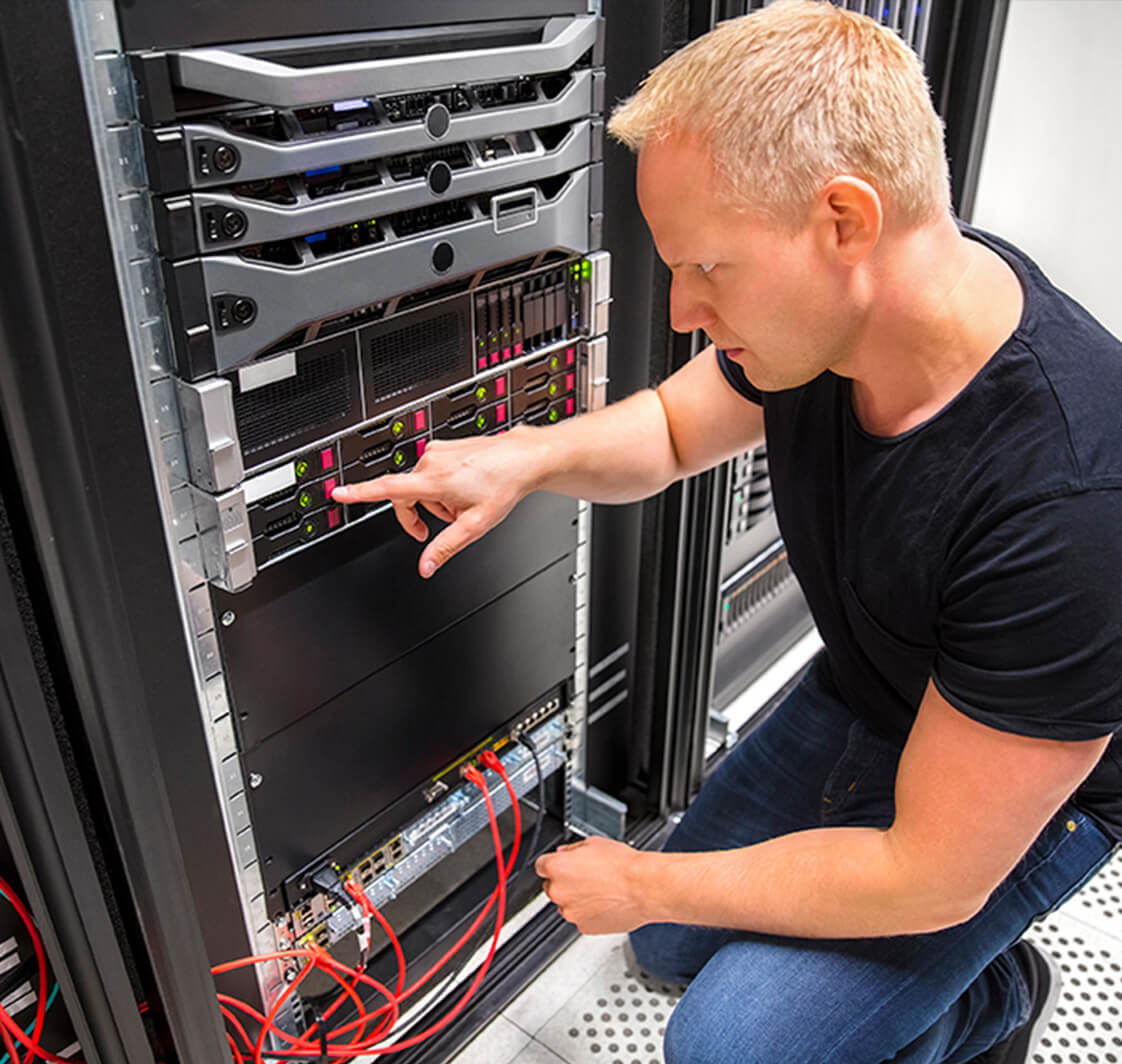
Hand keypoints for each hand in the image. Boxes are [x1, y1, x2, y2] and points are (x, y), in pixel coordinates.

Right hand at [331, 428, 540, 577]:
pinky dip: (443, 486)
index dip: (359, 493)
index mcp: (434, 480)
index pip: (387, 489)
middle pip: (405, 494)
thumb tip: (425, 567)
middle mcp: (431, 461)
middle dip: (422, 513)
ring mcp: (439, 452)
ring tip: (463, 505)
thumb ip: (445, 547)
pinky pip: (432, 472)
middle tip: (447, 523)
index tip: (338, 493)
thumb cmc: (503, 485)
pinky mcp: (446, 447)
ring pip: (421, 485)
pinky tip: (465, 490)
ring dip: (435, 500)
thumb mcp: (475, 525)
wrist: (523, 459)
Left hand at [535, 837, 647, 934]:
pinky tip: (605, 902)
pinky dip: (589, 913)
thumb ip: (572, 849)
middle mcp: (559, 891)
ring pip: (567, 905)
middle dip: (565, 883)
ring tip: (600, 890)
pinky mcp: (584, 927)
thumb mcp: (593, 843)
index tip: (562, 866)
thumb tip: (564, 853)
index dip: (553, 865)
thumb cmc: (623, 866)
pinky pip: (581, 918)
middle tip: (586, 877)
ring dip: (577, 899)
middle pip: (552, 887)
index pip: (541, 866)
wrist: (643, 887)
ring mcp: (570, 912)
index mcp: (557, 867)